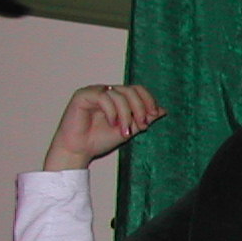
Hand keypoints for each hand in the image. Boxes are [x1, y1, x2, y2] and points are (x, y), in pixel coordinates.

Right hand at [44, 84, 164, 170]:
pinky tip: (112, 123)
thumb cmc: (99, 140)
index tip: (154, 115)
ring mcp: (94, 92)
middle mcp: (107, 92)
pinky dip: (112, 111)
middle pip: (131, 90)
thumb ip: (143, 119)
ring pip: (119, 94)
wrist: (78, 151)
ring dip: (126, 114)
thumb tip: (163, 110)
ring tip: (125, 131)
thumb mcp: (128, 129)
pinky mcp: (83, 95)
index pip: (137, 89)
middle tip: (142, 125)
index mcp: (117, 97)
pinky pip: (104, 97)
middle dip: (140, 108)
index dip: (148, 100)